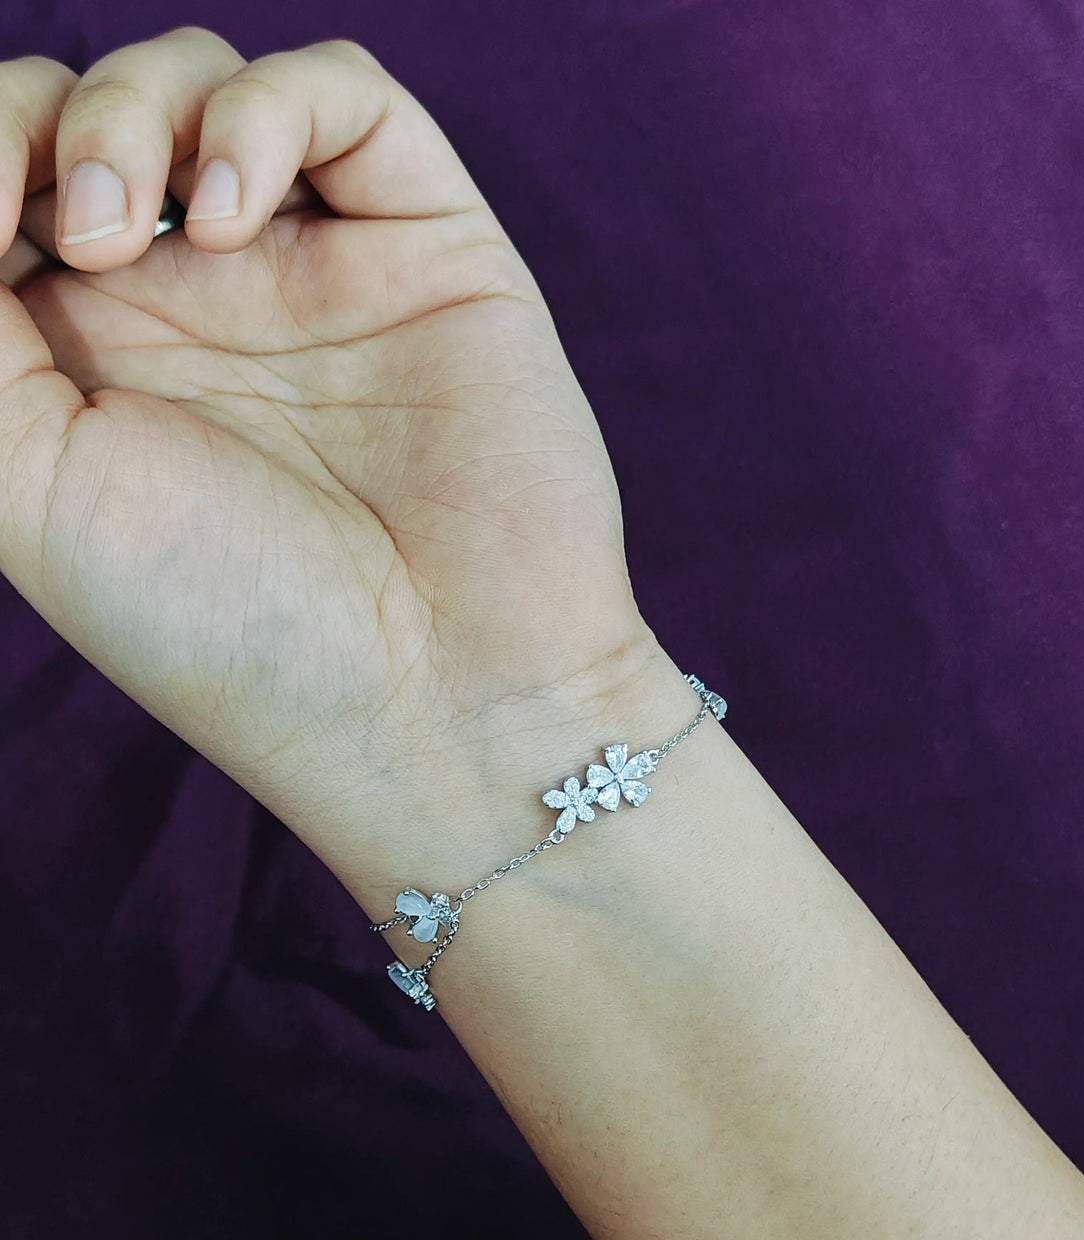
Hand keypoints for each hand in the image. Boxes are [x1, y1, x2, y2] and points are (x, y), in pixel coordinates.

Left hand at [0, 28, 672, 893]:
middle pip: (91, 114)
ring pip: (206, 85)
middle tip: (71, 241)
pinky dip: (270, 111)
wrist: (432, 700)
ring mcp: (317, 271)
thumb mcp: (23, 490)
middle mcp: (201, 307)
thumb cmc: (228, 628)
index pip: (1, 191)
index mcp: (92, 364)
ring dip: (137, 110)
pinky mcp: (429, 248)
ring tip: (135, 234)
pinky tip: (239, 216)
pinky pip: (349, 96)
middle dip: (48, 128)